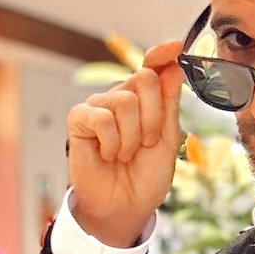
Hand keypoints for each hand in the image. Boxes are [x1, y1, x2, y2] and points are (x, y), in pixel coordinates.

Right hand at [64, 41, 185, 250]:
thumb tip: (174, 67)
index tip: (176, 48)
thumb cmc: (145, 175)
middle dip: (153, 118)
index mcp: (144, 100)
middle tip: (146, 143)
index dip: (162, 54)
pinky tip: (107, 155)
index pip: (152, 67)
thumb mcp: (167, 139)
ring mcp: (98, 107)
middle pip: (145, 79)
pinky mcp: (79, 119)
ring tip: (125, 154)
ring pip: (125, 101)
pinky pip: (102, 118)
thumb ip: (169, 103)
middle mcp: (120, 98)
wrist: (126, 206)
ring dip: (132, 137)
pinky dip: (111, 142)